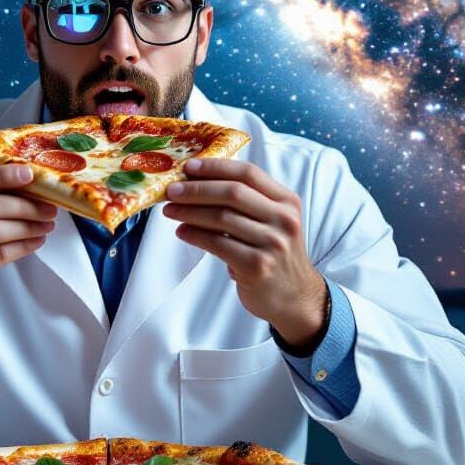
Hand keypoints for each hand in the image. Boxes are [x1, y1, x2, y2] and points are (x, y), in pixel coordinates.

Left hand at [161, 157, 328, 351]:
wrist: (295, 297)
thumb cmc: (274, 254)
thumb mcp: (272, 221)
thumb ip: (247, 201)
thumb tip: (196, 181)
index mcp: (287, 201)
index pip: (248, 173)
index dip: (215, 167)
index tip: (188, 167)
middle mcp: (283, 219)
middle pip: (232, 192)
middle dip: (196, 189)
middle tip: (171, 190)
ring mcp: (272, 243)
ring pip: (222, 217)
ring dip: (189, 212)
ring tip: (170, 210)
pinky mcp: (257, 266)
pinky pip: (217, 244)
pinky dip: (195, 235)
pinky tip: (182, 232)